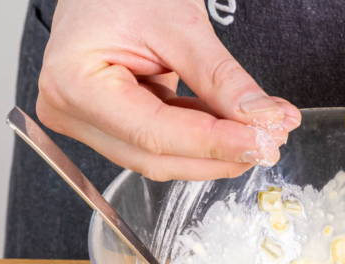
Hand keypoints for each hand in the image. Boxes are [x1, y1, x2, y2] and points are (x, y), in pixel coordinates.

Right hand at [36, 0, 300, 181]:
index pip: (155, 134)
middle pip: (157, 158)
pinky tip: (237, 125)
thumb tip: (263, 120)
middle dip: (220, 154)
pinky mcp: (112, 124)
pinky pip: (164, 143)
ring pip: (163, 158)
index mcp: (74, 83)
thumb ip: (221, 78)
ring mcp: (90, 122)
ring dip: (217, 149)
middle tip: (270, 140)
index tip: (261, 142)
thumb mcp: (180, 24)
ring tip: (263, 129)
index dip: (214, 144)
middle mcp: (73, 112)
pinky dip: (205, 137)